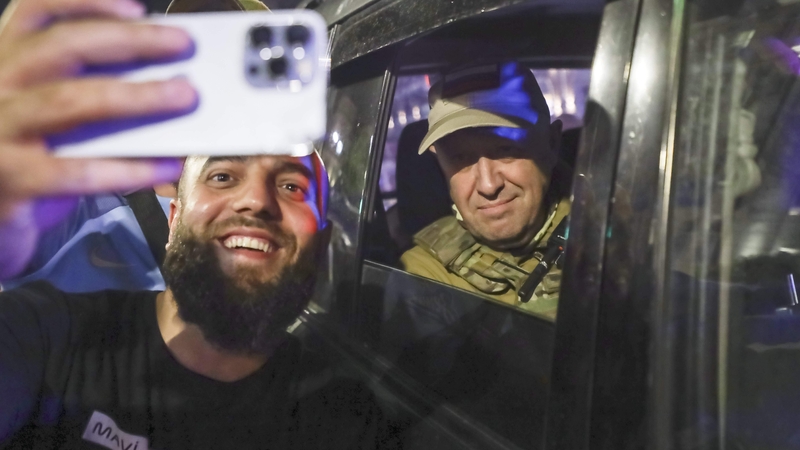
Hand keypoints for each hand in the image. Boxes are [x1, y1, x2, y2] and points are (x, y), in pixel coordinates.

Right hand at [0, 0, 196, 278]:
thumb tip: (163, 80)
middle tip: (182, 45)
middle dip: (129, 41)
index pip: (36, 13)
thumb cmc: (27, 163)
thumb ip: (88, 94)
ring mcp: (1, 133)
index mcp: (4, 64)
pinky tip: (166, 165)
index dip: (86, 4)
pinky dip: (130, 167)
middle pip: (62, 47)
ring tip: (183, 96)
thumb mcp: (48, 120)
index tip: (137, 9)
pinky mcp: (14, 180)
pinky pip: (80, 171)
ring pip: (71, 102)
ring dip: (136, 96)